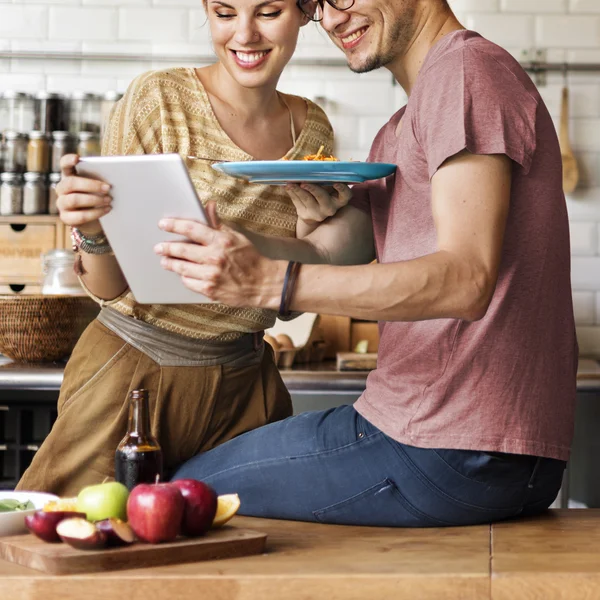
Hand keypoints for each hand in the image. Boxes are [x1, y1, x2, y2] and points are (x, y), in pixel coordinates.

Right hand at [55, 154, 111, 234]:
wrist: (97, 220)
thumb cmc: (99, 197)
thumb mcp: (100, 187)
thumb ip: (103, 179)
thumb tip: (117, 174)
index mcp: (69, 176)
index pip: (64, 165)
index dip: (68, 160)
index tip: (78, 158)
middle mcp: (62, 188)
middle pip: (71, 183)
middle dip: (91, 185)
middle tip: (108, 188)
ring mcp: (62, 203)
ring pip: (74, 200)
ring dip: (94, 199)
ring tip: (109, 200)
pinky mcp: (66, 218)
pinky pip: (80, 216)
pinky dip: (95, 213)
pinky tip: (107, 209)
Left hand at [154, 202, 282, 307]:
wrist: (262, 284)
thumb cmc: (250, 259)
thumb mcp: (236, 237)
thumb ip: (218, 223)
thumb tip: (209, 206)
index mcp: (221, 241)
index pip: (192, 229)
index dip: (174, 225)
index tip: (163, 224)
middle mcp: (215, 258)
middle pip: (182, 250)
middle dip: (167, 248)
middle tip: (159, 247)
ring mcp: (211, 275)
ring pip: (182, 268)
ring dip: (171, 263)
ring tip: (165, 261)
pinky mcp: (210, 290)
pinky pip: (189, 282)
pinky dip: (184, 277)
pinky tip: (183, 274)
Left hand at [286, 182, 351, 229]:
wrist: (314, 212)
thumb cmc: (324, 193)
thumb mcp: (329, 186)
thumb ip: (327, 176)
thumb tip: (317, 161)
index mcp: (340, 199)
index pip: (346, 195)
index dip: (342, 189)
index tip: (336, 183)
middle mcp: (331, 208)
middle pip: (322, 197)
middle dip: (312, 189)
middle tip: (303, 183)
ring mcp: (318, 214)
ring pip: (307, 200)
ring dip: (297, 190)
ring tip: (290, 183)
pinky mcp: (306, 215)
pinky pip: (297, 203)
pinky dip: (291, 193)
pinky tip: (286, 186)